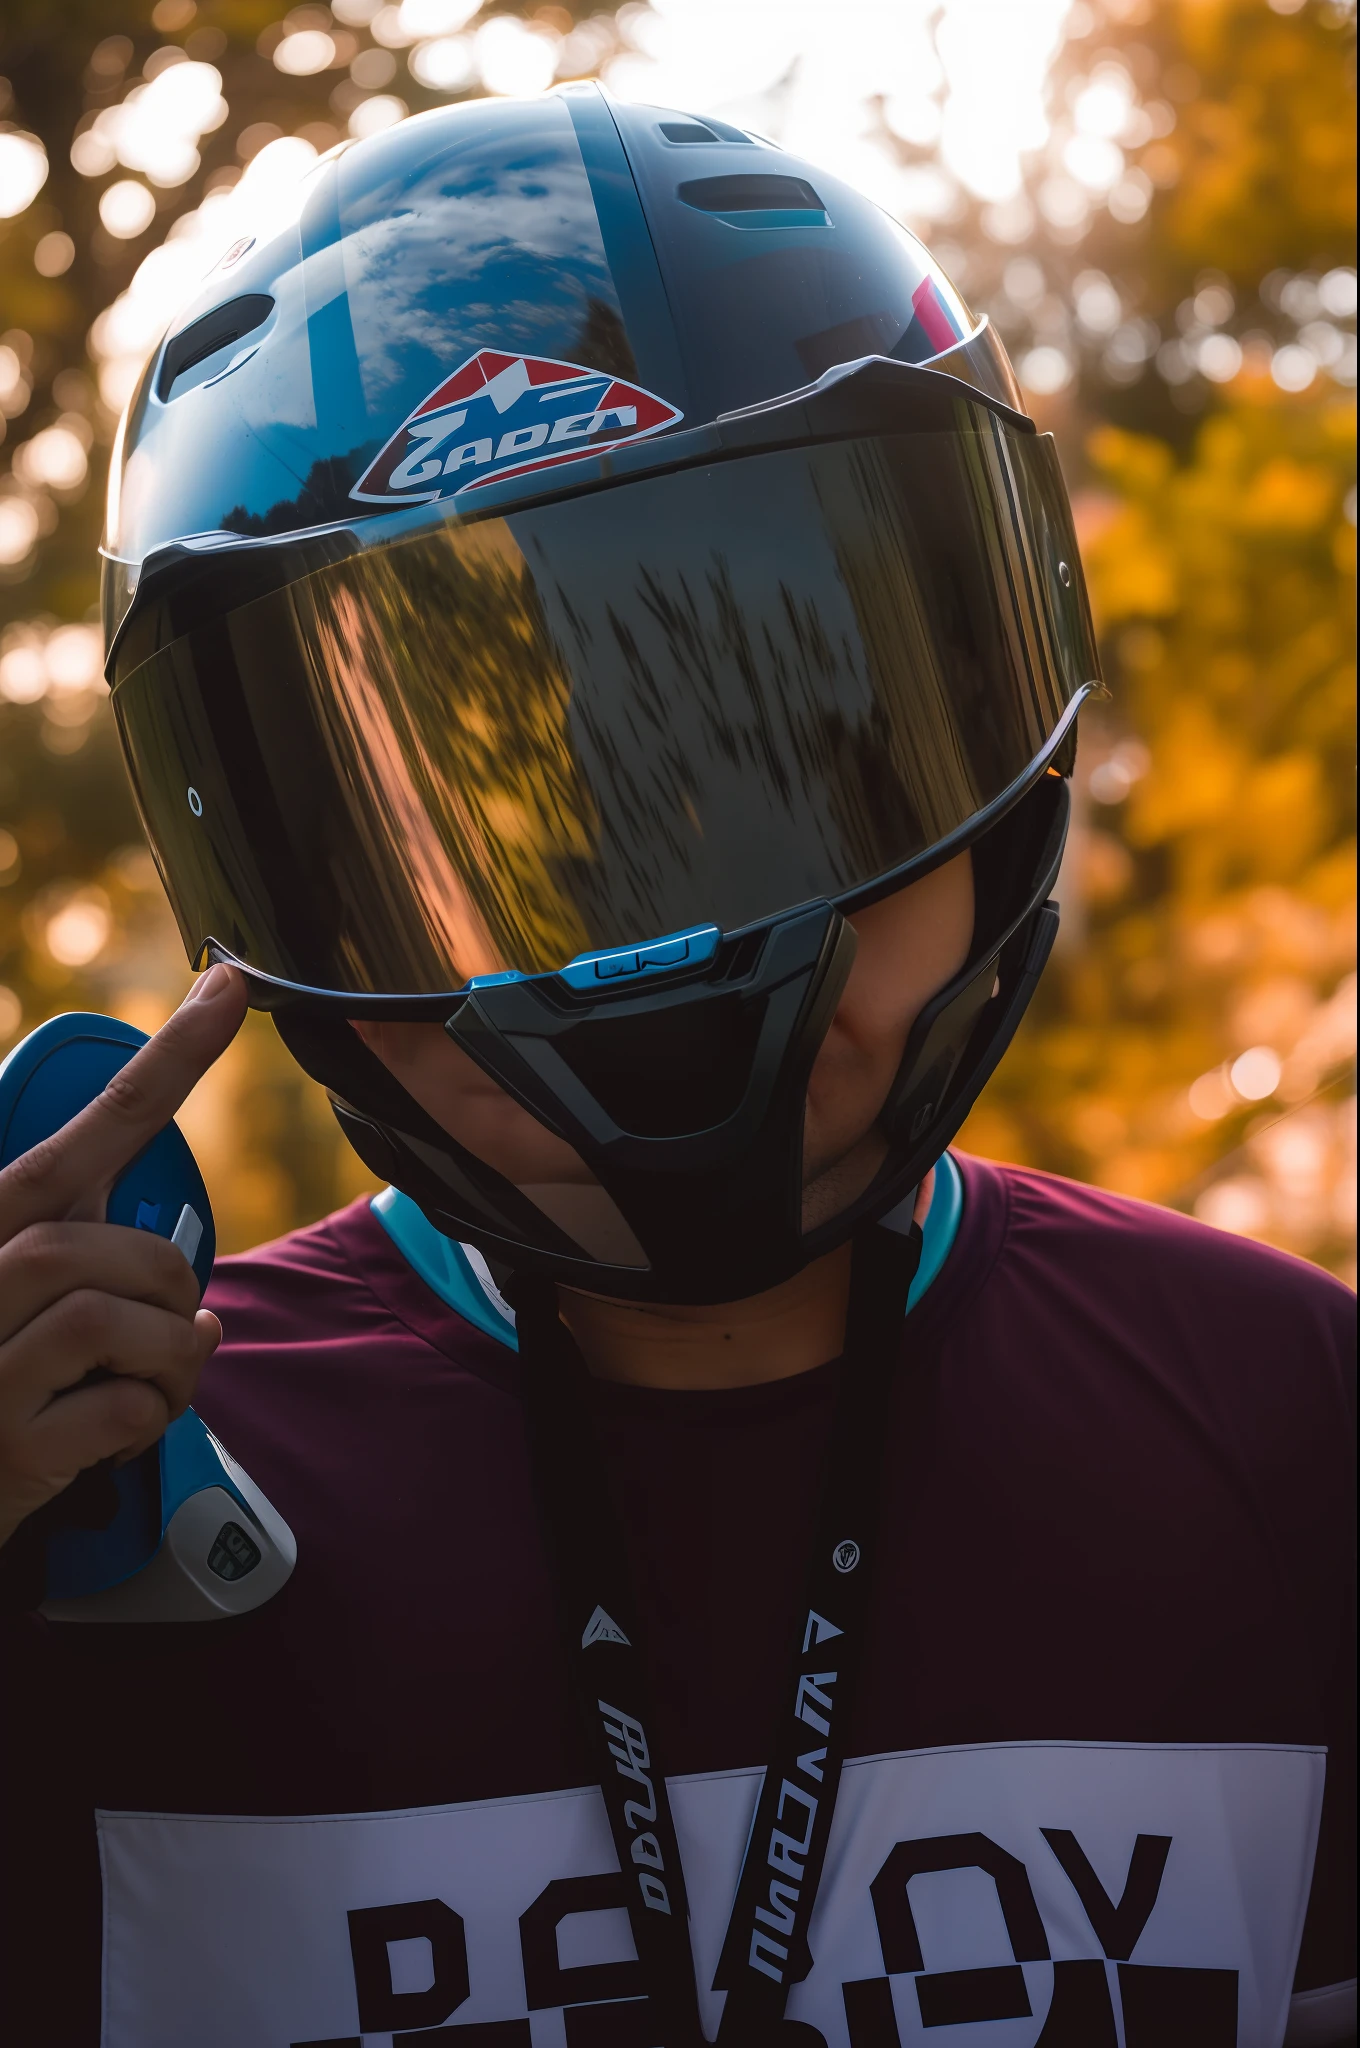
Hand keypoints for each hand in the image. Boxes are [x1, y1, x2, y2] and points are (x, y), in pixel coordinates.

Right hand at [0, 965, 247, 1548]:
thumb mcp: (22, 1300)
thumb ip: (99, 1276)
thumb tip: (202, 1318)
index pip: (96, 1125)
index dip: (172, 1057)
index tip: (231, 986)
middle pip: (127, 1248)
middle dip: (171, 1291)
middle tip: (159, 1332)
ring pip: (129, 1322)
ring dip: (166, 1359)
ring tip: (139, 1385)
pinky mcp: (3, 1443)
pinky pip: (124, 1408)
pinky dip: (144, 1422)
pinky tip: (108, 1437)